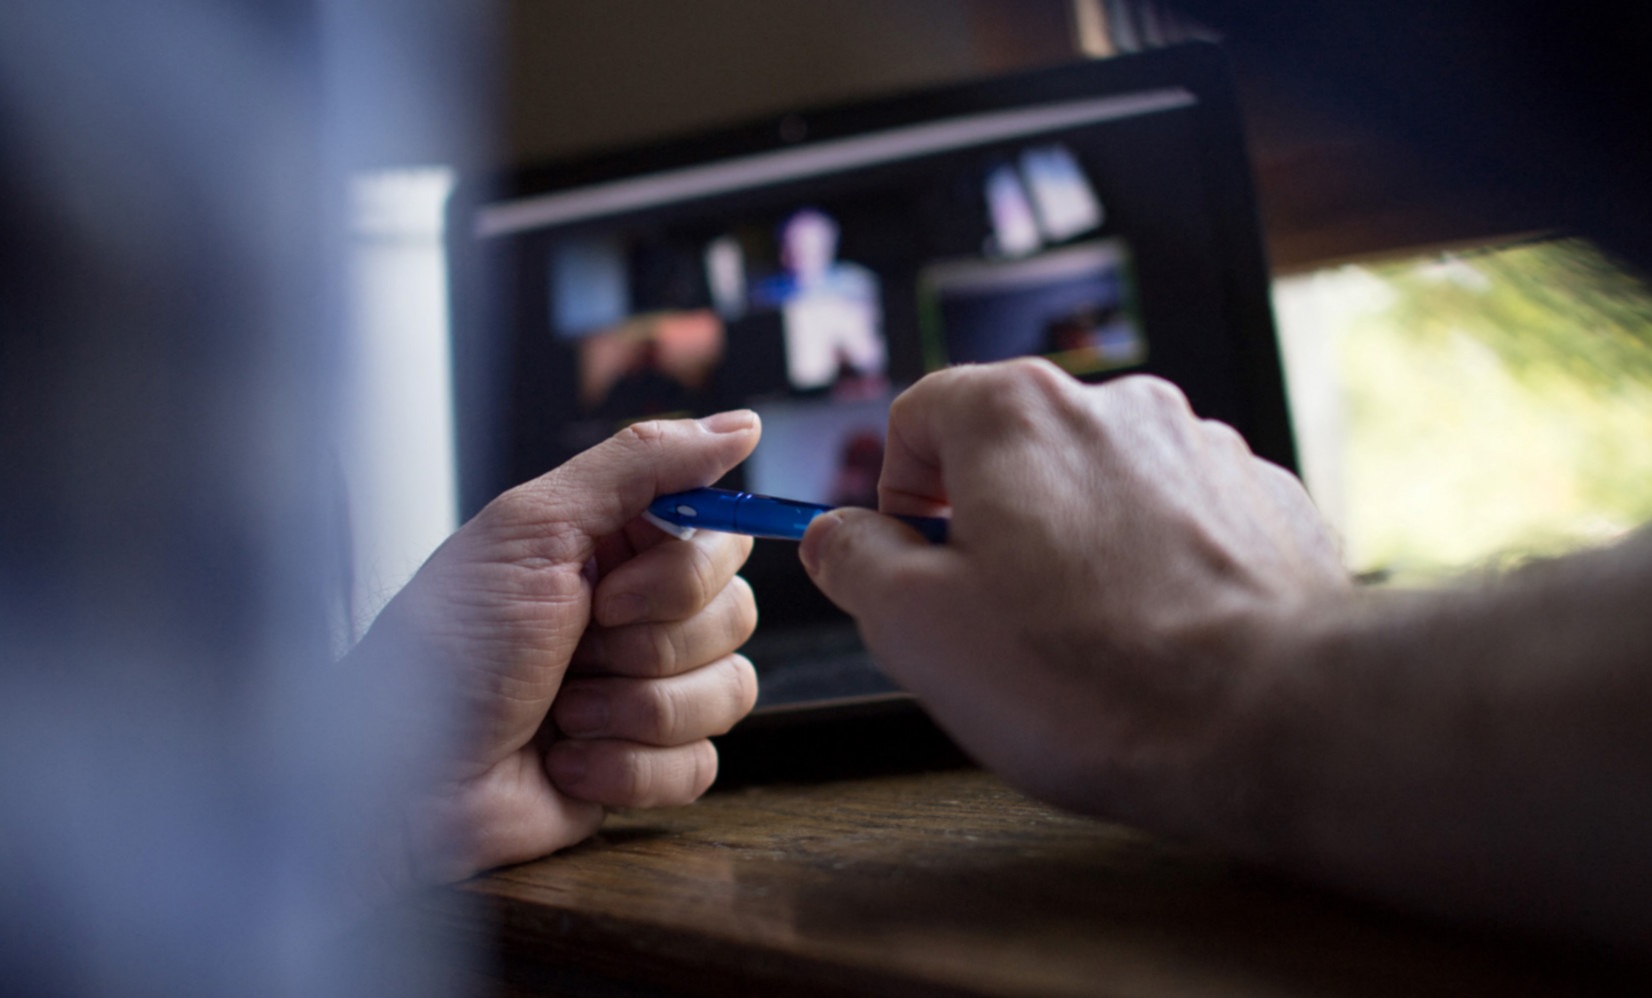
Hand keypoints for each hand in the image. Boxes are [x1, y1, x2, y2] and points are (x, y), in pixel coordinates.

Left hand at [348, 412, 760, 886]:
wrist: (402, 780)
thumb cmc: (447, 648)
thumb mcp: (534, 527)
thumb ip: (643, 464)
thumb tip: (742, 424)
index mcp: (615, 548)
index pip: (721, 538)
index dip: (683, 574)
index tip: (609, 592)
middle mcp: (638, 615)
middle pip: (737, 615)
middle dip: (650, 646)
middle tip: (573, 650)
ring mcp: (644, 692)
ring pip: (729, 691)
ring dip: (635, 710)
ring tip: (562, 713)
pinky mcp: (644, 765)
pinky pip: (700, 765)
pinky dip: (629, 768)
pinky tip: (566, 761)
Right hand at [799, 360, 1348, 835]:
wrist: (1272, 718)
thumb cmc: (1088, 679)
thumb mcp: (915, 627)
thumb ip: (855, 560)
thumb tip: (838, 536)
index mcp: (1016, 413)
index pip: (918, 414)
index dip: (898, 494)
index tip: (913, 561)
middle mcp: (1115, 404)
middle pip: (1014, 449)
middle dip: (991, 524)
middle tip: (995, 621)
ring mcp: (1201, 447)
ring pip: (1099, 485)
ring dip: (1076, 544)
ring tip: (1088, 642)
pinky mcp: (1263, 499)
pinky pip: (1178, 518)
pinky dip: (1154, 563)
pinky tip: (1159, 636)